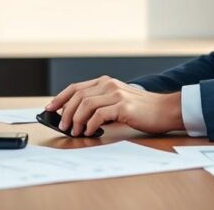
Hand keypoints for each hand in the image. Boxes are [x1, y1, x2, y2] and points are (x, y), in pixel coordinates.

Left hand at [44, 76, 184, 136]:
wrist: (164, 110)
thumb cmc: (141, 110)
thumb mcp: (117, 102)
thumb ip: (100, 105)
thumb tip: (77, 119)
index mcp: (105, 82)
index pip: (75, 87)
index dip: (60, 97)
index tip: (49, 108)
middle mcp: (108, 84)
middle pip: (77, 95)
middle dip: (65, 112)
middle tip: (63, 126)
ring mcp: (115, 93)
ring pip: (85, 104)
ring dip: (76, 120)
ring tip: (75, 132)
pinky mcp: (122, 105)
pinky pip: (98, 115)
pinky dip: (90, 125)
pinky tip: (90, 132)